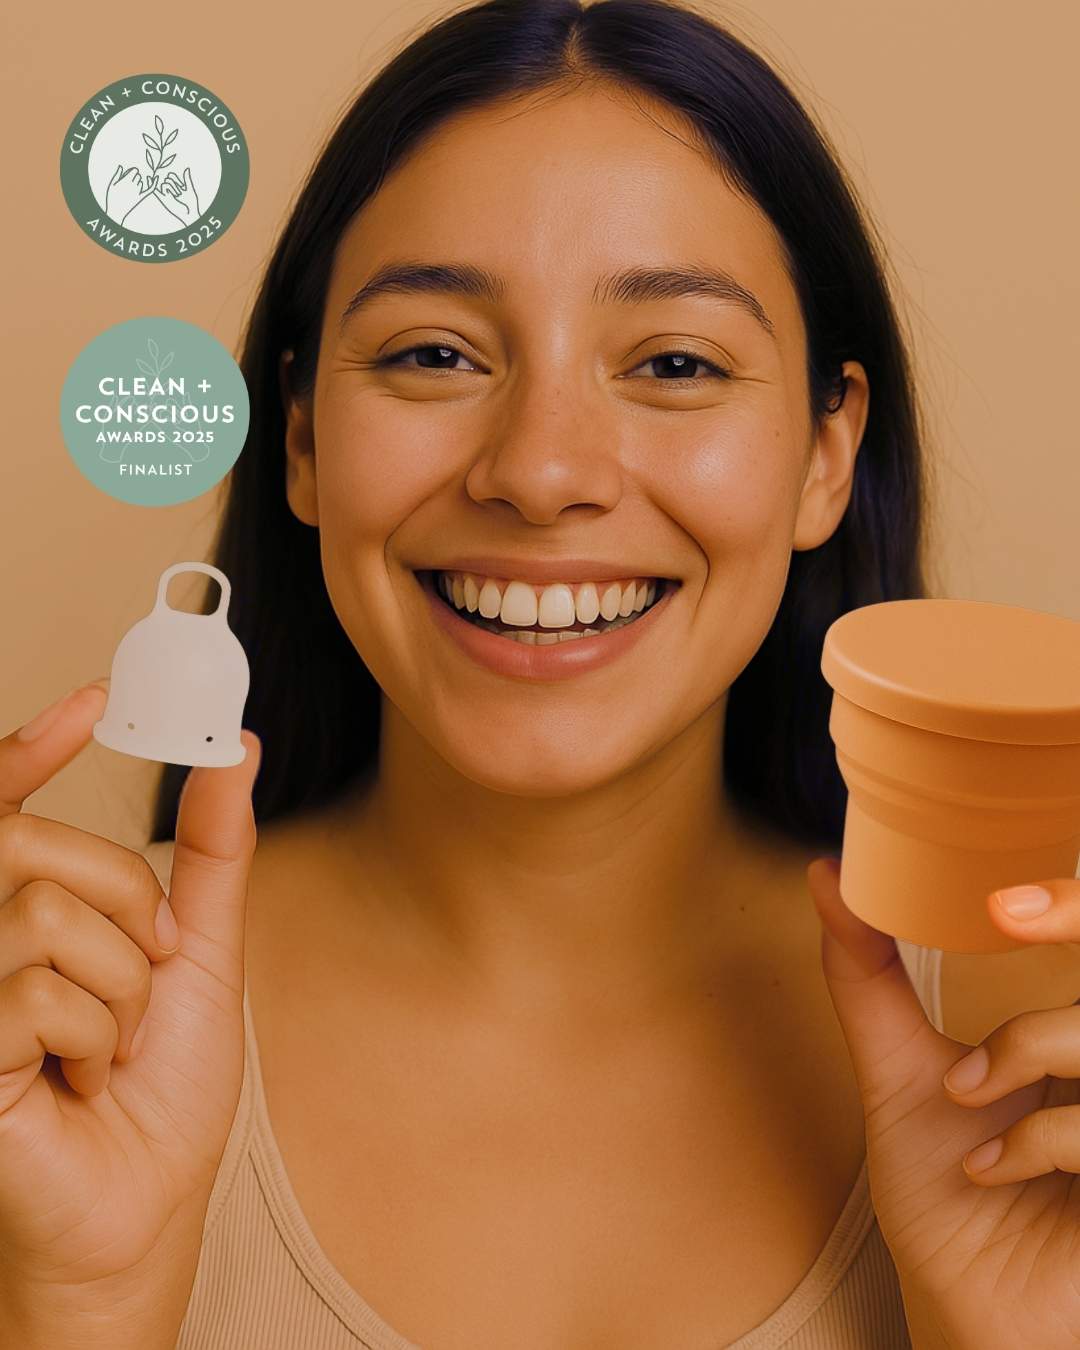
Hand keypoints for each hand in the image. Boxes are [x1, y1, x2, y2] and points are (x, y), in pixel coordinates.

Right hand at [0, 680, 260, 1342]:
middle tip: (147, 979)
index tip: (99, 696)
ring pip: (49, 914)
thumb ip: (212, 850)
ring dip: (122, 986)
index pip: (9, 805)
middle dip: (132, 910)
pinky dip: (94, 1036)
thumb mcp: (205, 948)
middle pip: (43, 849)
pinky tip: (82, 1080)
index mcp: (35, 908)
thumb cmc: (166, 1083)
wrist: (151, 1196)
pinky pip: (38, 989)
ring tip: (112, 1044)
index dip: (33, 743)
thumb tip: (238, 750)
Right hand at [103, 165, 157, 226]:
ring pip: (141, 183)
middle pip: (138, 176)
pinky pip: (150, 189)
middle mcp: (133, 185)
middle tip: (128, 182)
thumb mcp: (112, 184)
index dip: (132, 171)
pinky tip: (157, 178)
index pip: (135, 170)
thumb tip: (121, 166)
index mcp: (126, 181)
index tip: (128, 174)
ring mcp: (138, 192)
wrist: (117, 211)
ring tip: (130, 189)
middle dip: (134, 177)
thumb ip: (117, 174)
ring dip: (137, 183)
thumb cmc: (112, 197)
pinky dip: (154, 184)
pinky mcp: (141, 197)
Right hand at [157, 166, 200, 220]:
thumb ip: (187, 179)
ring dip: (171, 187)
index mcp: (175, 186)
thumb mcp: (190, 189)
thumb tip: (187, 169)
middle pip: (168, 179)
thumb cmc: (192, 203)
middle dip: (174, 185)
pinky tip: (152, 179)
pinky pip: (154, 189)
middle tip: (179, 195)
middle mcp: (169, 189)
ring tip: (176, 196)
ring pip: (164, 183)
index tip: (182, 187)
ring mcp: (165, 194)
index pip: (171, 175)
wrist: (189, 214)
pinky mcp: (162, 199)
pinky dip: (153, 184)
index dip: (176, 179)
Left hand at [806, 857, 1079, 1349]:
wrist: (962, 1307)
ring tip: (965, 1096)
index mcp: (1075, 1031)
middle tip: (1004, 922)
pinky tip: (992, 1169)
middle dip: (1071, 931)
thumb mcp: (897, 1072)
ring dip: (1026, 1050)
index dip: (1068, 902)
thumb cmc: (946, 1192)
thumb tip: (828, 878)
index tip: (999, 899)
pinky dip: (1038, 1138)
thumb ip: (868, 976)